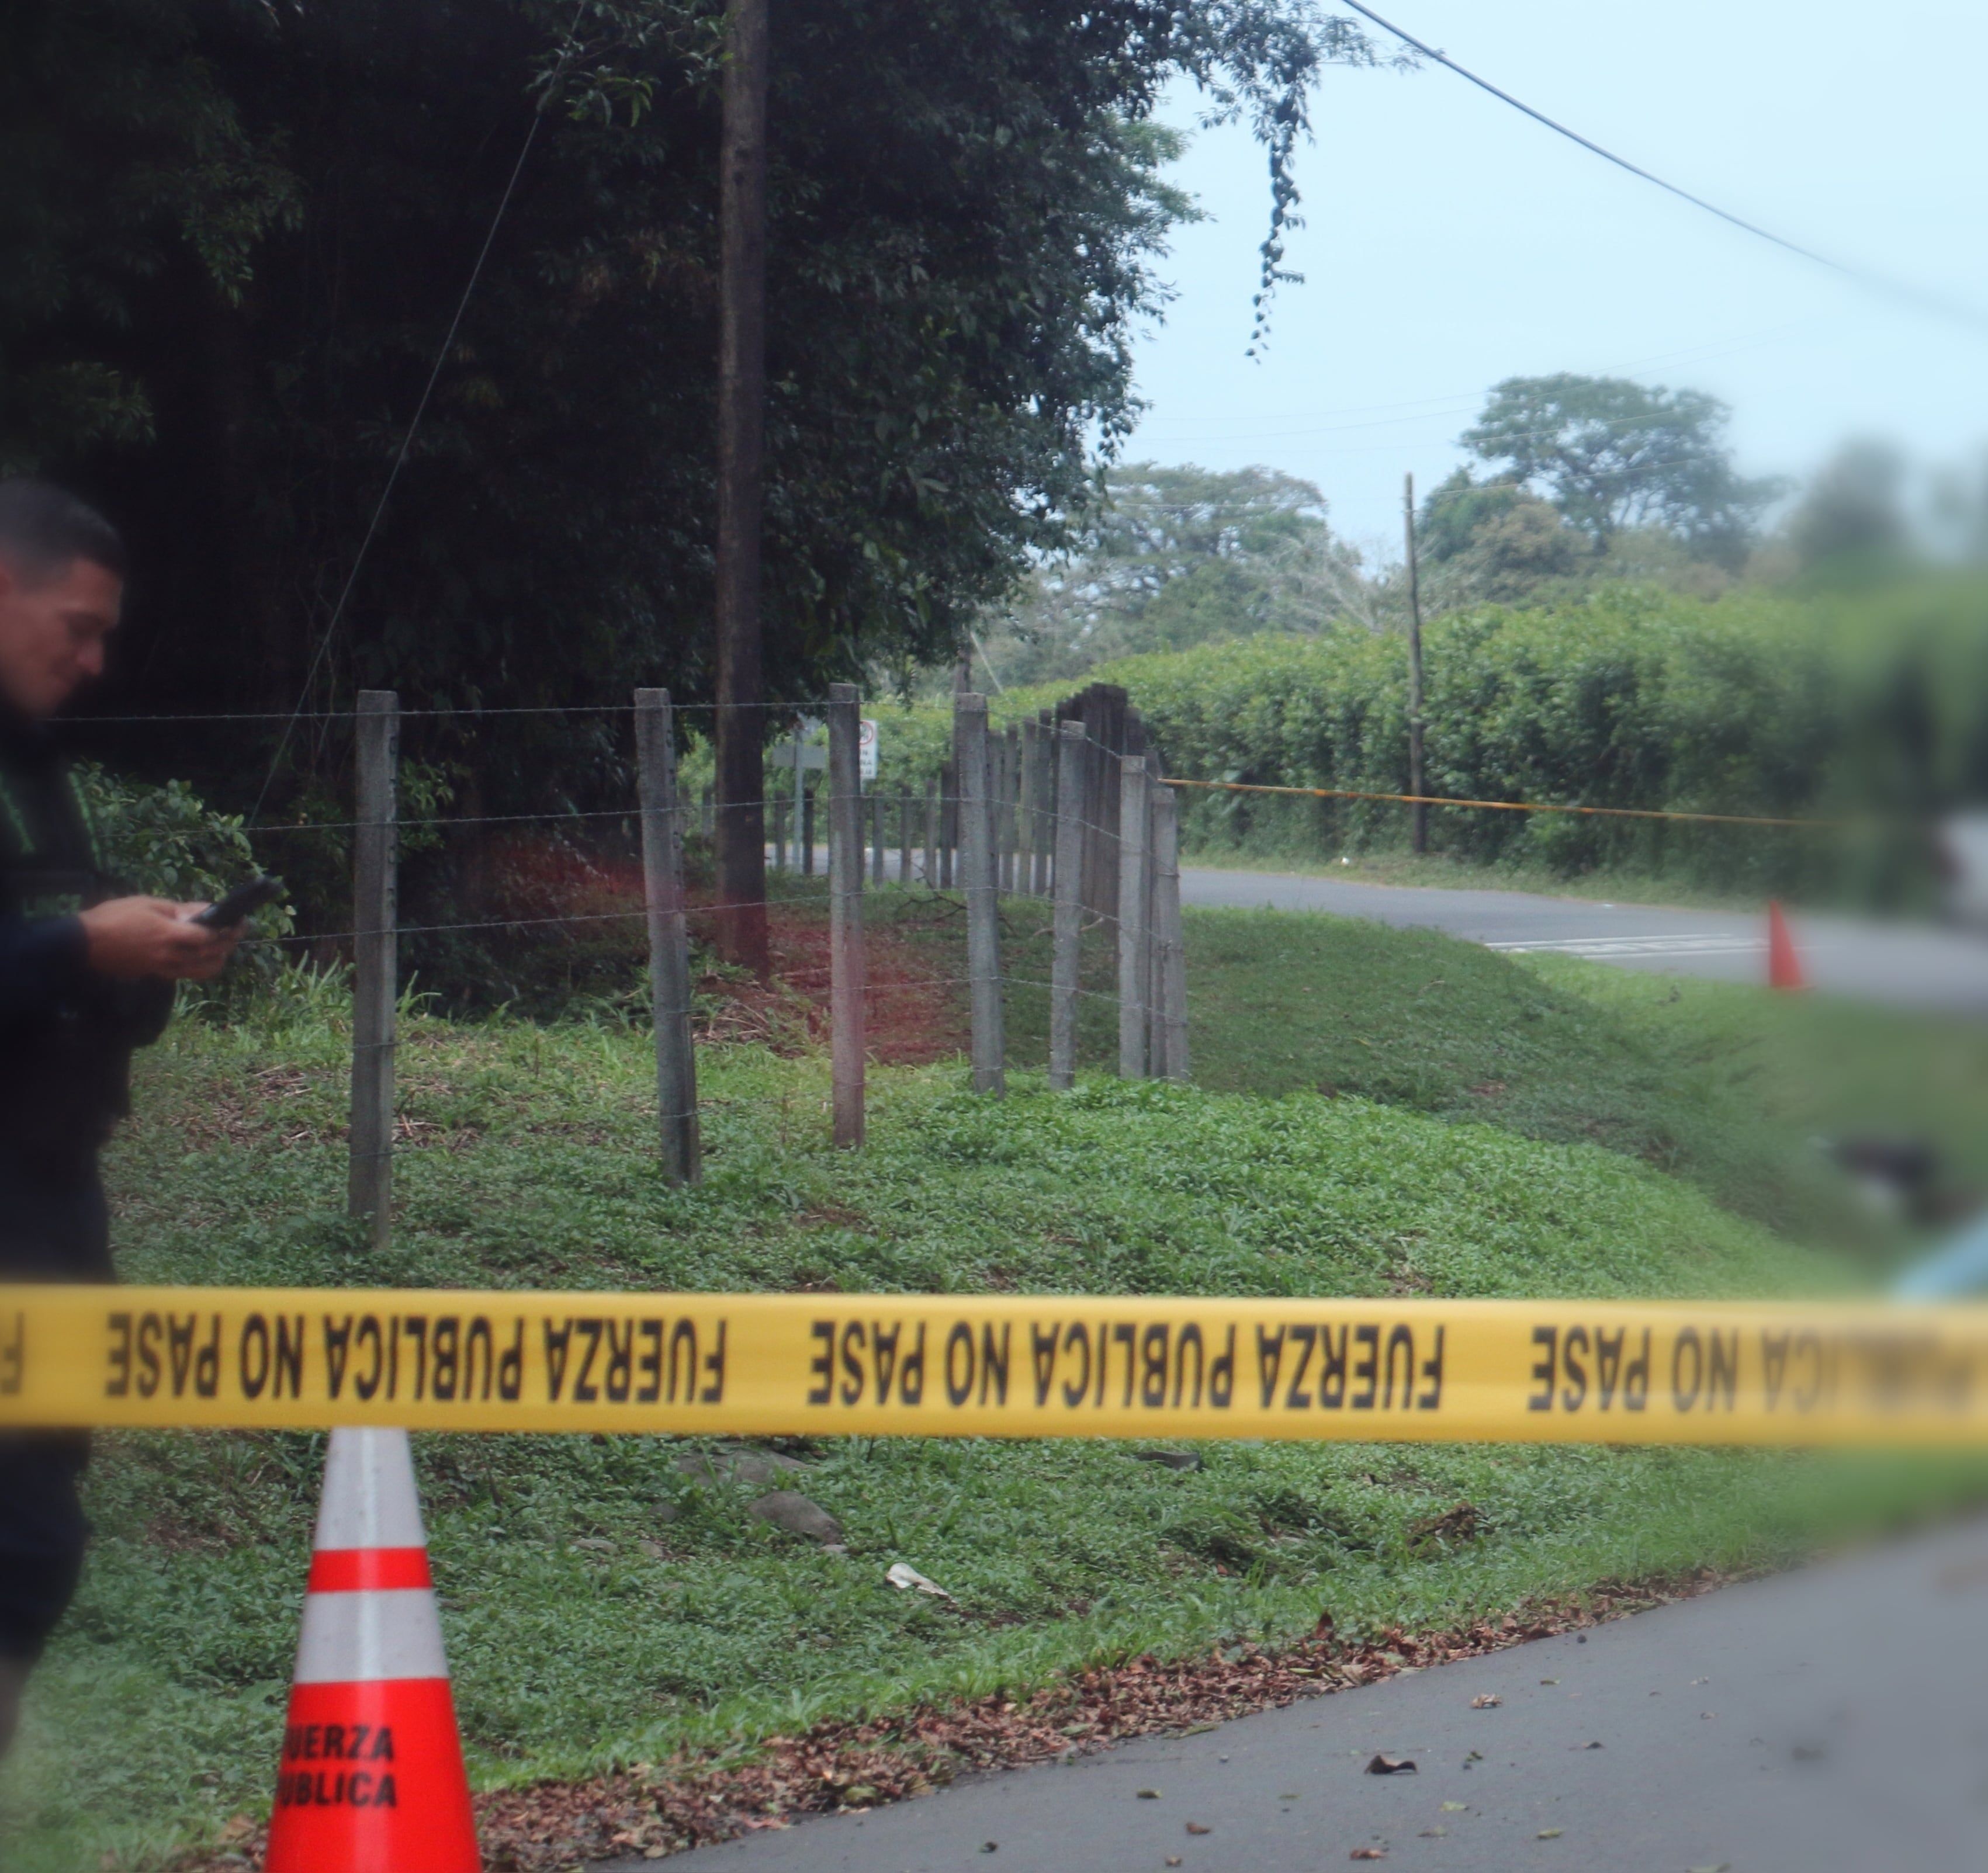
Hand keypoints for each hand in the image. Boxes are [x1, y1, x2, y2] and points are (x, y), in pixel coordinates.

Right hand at [78, 897, 241, 980]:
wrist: (82, 943)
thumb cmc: (113, 917)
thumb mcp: (147, 904)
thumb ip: (177, 910)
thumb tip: (203, 911)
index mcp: (168, 935)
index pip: (208, 937)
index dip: (226, 930)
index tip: (239, 922)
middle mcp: (169, 956)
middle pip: (210, 955)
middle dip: (229, 943)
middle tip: (239, 932)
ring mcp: (162, 968)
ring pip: (202, 971)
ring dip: (218, 959)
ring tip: (225, 946)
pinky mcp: (154, 974)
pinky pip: (185, 974)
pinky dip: (200, 966)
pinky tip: (201, 954)